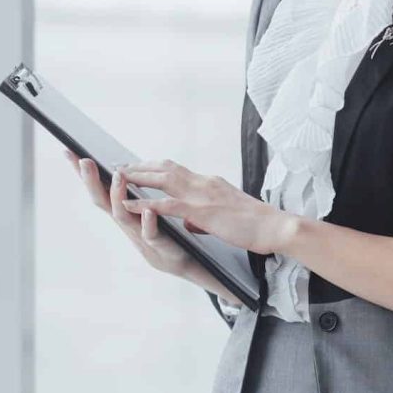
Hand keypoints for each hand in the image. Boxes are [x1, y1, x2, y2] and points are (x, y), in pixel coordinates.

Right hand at [64, 149, 191, 277]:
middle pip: (102, 200)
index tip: (69, 152)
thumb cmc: (159, 234)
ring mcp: (138, 233)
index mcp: (122, 210)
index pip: (98, 188)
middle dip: (91, 181)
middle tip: (85, 160)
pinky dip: (147, 222)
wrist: (181, 260)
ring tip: (118, 177)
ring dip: (118, 195)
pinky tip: (147, 210)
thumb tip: (118, 168)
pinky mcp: (157, 244)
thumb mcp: (139, 212)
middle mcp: (125, 221)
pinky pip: (150, 233)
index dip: (82, 173)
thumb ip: (130, 193)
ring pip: (122, 215)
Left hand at [116, 158, 283, 254]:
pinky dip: (145, 203)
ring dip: (137, 177)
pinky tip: (129, 204)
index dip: (154, 167)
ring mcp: (202, 196)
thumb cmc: (256, 224)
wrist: (276, 227)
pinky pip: (167, 205)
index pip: (176, 169)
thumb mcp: (226, 216)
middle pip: (165, 168)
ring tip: (116, 177)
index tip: (137, 167)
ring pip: (163, 179)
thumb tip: (191, 222)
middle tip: (117, 166)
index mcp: (209, 183)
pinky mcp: (202, 212)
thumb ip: (205, 216)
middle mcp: (203, 183)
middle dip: (140, 166)